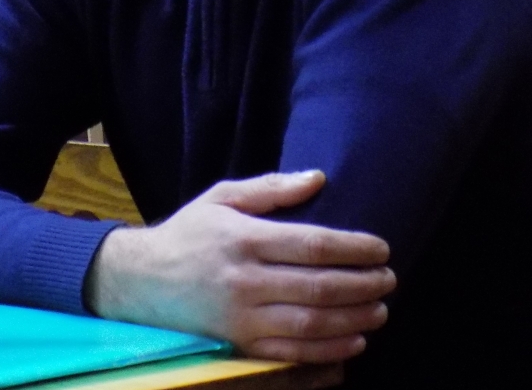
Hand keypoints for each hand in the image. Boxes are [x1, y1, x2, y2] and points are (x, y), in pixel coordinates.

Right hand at [85, 170, 394, 363]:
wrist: (142, 280)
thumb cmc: (190, 233)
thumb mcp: (222, 197)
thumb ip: (271, 188)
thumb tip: (318, 178)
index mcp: (244, 238)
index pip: (312, 245)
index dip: (354, 249)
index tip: (381, 248)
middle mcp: (245, 280)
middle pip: (319, 287)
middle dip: (363, 285)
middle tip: (389, 280)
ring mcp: (242, 316)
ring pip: (312, 324)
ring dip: (354, 319)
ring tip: (380, 310)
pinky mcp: (240, 343)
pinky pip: (293, 353)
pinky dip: (329, 350)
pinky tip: (354, 340)